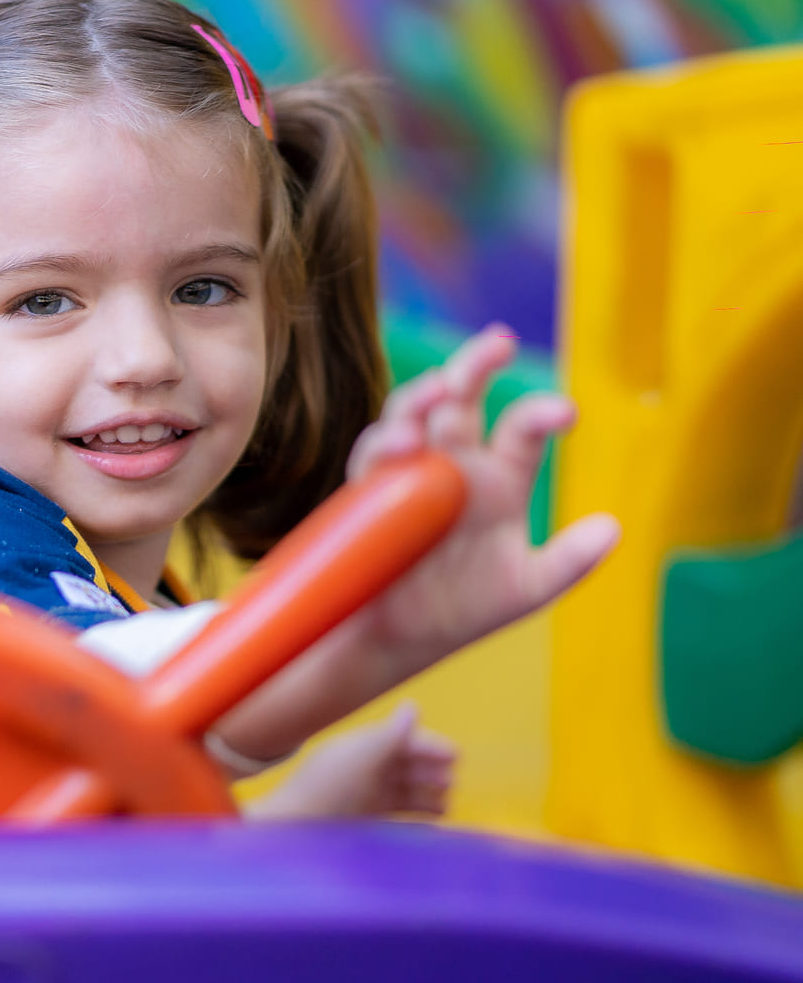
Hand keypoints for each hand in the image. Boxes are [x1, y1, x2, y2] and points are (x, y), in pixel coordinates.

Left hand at [248, 702, 455, 819]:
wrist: (291, 834)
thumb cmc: (324, 792)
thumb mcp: (359, 762)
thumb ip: (389, 737)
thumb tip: (414, 706)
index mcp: (357, 748)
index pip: (399, 739)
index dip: (428, 745)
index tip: (455, 756)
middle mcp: (361, 769)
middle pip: (405, 764)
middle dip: (430, 770)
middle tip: (451, 781)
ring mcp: (362, 796)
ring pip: (404, 790)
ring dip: (428, 794)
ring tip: (447, 804)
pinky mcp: (363, 820)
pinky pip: (397, 813)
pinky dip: (417, 815)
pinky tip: (435, 821)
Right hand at [344, 325, 619, 673]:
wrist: (402, 637)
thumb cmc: (466, 608)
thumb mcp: (527, 590)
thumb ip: (568, 561)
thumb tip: (612, 529)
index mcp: (501, 475)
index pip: (524, 428)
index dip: (543, 414)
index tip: (565, 415)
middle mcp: (455, 461)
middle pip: (463, 396)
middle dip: (477, 366)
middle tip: (498, 344)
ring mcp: (410, 471)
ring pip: (412, 413)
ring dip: (424, 397)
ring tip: (442, 391)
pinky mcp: (370, 491)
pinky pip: (372, 455)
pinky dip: (385, 444)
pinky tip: (401, 445)